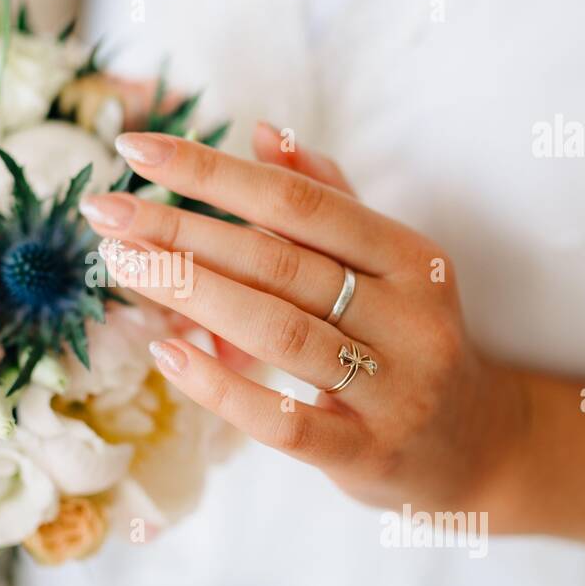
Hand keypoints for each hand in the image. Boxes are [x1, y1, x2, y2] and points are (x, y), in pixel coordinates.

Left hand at [81, 123, 531, 520]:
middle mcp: (410, 316)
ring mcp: (394, 390)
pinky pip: (285, 421)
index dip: (214, 173)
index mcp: (413, 257)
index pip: (299, 203)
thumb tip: (262, 131)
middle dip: (183, 231)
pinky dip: (222, 388)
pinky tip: (166, 353)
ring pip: (279, 331)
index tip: (136, 150)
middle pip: (279, 263)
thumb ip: (330, 200)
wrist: (478, 449)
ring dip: (192, 294)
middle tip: (106, 212)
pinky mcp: (368, 454)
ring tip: (123, 265)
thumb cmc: (411, 342)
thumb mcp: (391, 267)